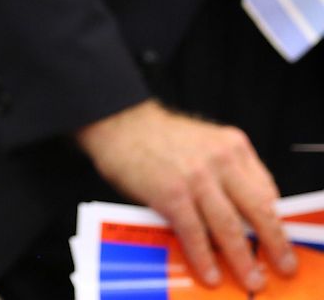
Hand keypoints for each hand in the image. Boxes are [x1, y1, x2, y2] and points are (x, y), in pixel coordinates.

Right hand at [76, 100, 296, 290]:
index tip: (273, 237)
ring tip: (250, 277)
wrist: (119, 122)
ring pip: (230, 227)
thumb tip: (233, 212)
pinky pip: (195, 233)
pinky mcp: (172, 194)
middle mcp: (221, 160)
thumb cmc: (155, 135)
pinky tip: (211, 272)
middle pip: (258, 210)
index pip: (266, 189)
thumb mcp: (204, 142)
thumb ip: (223, 171)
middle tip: (280, 263)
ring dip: (243, 258)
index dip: (272, 219)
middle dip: (272, 242)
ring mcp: (197, 178)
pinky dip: (205, 257)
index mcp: (233, 146)